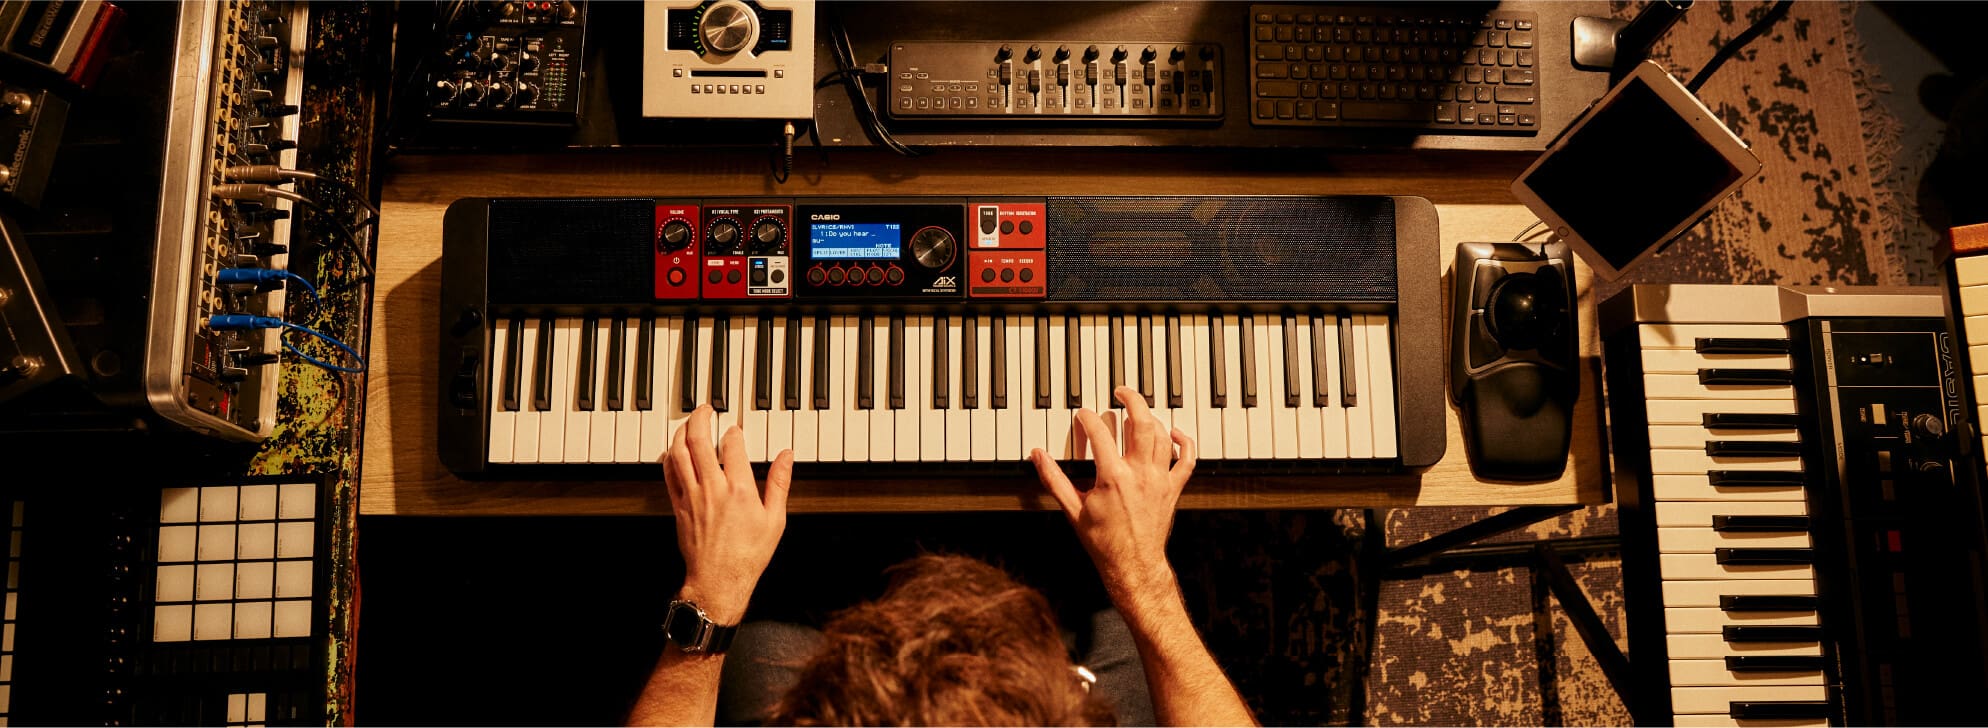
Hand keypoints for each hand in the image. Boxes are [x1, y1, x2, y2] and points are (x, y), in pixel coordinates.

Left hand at [662, 405, 792, 623]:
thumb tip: (786, 457)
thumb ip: (779, 483)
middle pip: (699, 440)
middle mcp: (712, 488)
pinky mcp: (678, 506)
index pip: (732, 445)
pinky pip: (668, 474)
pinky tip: (674, 450)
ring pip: (679, 453)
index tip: (735, 428)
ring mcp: (692, 496)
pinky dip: (669, 457)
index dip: (733, 431)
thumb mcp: (775, 519)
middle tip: (705, 409)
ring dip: (681, 432)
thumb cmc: (748, 555)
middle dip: (701, 418)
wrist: (719, 580)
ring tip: (688, 422)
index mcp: (739, 489)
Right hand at [1031, 386, 1196, 601]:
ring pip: (1162, 436)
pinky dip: (1183, 442)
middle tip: (1121, 392)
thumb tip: (1038, 457)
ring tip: (1138, 411)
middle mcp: (1140, 474)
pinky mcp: (1173, 489)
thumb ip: (1054, 479)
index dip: (1089, 418)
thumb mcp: (1072, 510)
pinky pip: (1187, 460)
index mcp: (1113, 477)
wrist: (1133, 565)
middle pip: (1142, 423)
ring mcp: (1160, 480)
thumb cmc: (1104, 543)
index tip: (1082, 415)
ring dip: (1151, 418)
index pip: (1100, 433)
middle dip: (1132, 400)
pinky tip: (1173, 433)